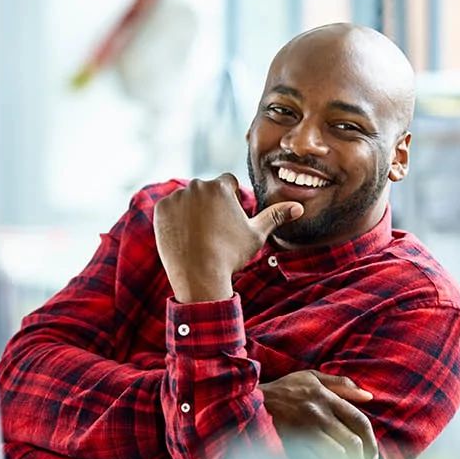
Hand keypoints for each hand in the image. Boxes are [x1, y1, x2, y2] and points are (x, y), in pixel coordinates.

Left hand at [153, 174, 303, 302]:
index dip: (231, 201)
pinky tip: (185, 237)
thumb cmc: (231, 255)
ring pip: (188, 199)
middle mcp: (197, 186)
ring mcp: (176, 197)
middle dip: (210, 205)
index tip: (229, 221)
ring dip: (192, 211)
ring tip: (199, 236)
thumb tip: (298, 207)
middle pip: (206, 190)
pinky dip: (176, 220)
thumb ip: (275, 216)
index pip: (228, 183)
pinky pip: (170, 210)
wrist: (199, 275)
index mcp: (221, 186)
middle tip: (214, 232)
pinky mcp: (161, 210)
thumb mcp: (256, 234)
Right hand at [260, 370, 378, 458]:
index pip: (359, 421)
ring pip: (337, 455)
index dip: (371, 442)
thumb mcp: (312, 377)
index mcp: (327, 397)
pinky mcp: (292, 443)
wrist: (252, 399)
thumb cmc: (285, 389)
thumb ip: (342, 384)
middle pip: (352, 442)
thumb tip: (368, 396)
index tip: (373, 457)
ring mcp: (305, 429)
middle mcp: (319, 413)